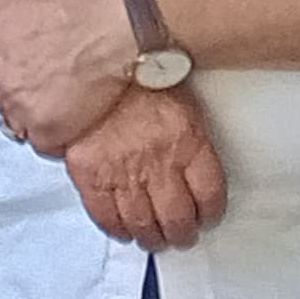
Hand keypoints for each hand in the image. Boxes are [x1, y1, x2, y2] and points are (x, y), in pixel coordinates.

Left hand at [0, 0, 139, 157]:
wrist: (113, 24)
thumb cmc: (73, 6)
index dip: (7, 73)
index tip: (25, 72)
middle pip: (2, 98)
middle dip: (23, 93)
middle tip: (52, 83)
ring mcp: (19, 105)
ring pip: (22, 122)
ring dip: (40, 115)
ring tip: (68, 98)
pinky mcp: (47, 127)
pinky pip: (46, 144)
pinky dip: (61, 136)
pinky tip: (76, 118)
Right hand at [64, 84, 226, 250]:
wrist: (94, 59)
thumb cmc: (137, 76)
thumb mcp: (181, 102)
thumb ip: (188, 137)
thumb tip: (190, 164)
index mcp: (189, 143)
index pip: (210, 196)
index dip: (210, 213)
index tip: (205, 217)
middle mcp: (159, 163)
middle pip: (178, 218)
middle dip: (180, 233)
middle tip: (179, 235)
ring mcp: (123, 170)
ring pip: (143, 222)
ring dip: (151, 237)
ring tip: (151, 238)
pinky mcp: (89, 172)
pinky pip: (104, 214)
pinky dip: (115, 228)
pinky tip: (121, 229)